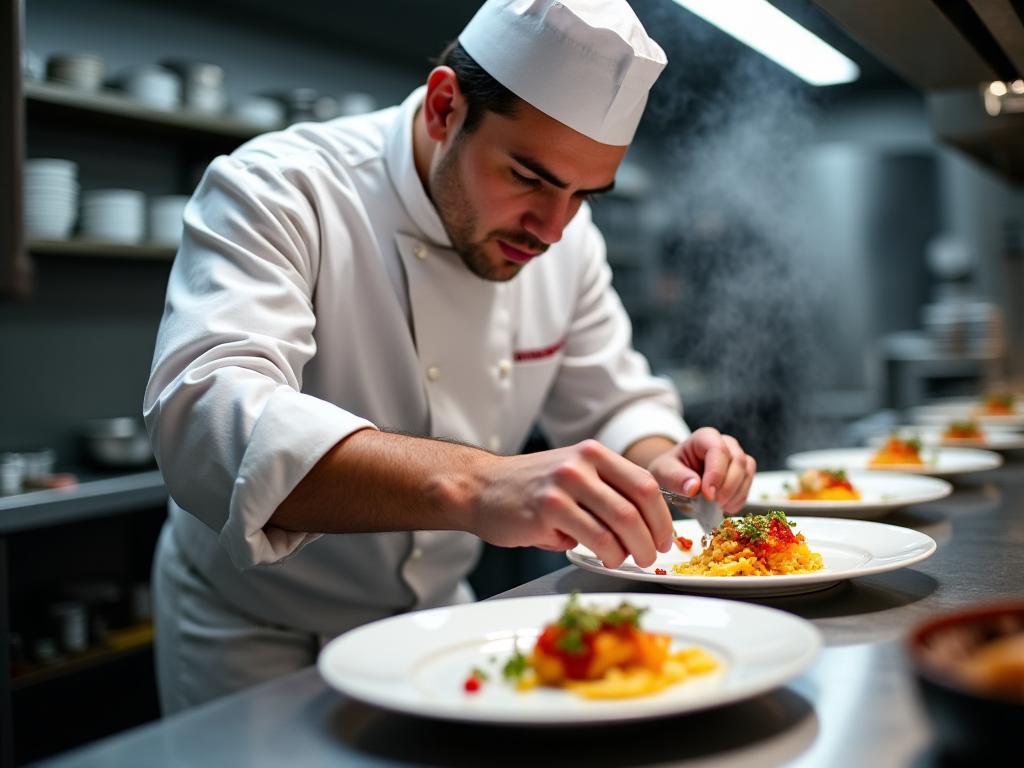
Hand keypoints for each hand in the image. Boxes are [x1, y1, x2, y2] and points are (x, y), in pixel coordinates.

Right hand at [469, 439, 672, 568]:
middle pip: (637, 505)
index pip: (645, 484)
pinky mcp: (547, 510)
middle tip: (653, 556)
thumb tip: (644, 527)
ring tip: (629, 561)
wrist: (479, 488)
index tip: (666, 537)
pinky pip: (592, 539)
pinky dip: (606, 555)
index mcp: (593, 453)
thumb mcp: (572, 475)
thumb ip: (605, 492)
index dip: (662, 516)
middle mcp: (581, 464)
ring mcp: (563, 485)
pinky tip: (603, 559)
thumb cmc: (529, 489)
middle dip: (652, 539)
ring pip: (619, 523)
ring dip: (632, 551)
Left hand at [647, 427, 755, 514]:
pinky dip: (739, 499)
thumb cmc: (670, 470)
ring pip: (747, 472)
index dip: (716, 474)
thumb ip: (676, 478)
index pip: (718, 450)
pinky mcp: (743, 472)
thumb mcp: (663, 472)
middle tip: (714, 504)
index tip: (708, 495)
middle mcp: (725, 443)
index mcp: (704, 437)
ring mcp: (736, 456)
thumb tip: (694, 487)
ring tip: (718, 507)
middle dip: (728, 487)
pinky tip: (725, 507)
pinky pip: (748, 484)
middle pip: (737, 461)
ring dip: (735, 494)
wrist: (676, 477)